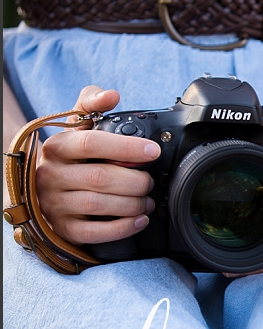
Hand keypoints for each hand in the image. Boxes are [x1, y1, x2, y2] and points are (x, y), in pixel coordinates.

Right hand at [33, 86, 158, 245]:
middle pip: (99, 177)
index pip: (92, 144)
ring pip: (97, 205)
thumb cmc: (70, 151)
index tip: (153, 151)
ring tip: (148, 200)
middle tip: (151, 181)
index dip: (126, 148)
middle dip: (134, 180)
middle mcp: (52, 175)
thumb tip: (112, 95)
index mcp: (58, 146)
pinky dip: (120, 228)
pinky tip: (138, 220)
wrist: (43, 183)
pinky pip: (92, 233)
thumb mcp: (76, 123)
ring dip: (131, 204)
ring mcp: (54, 204)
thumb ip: (92, 103)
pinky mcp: (61, 228)